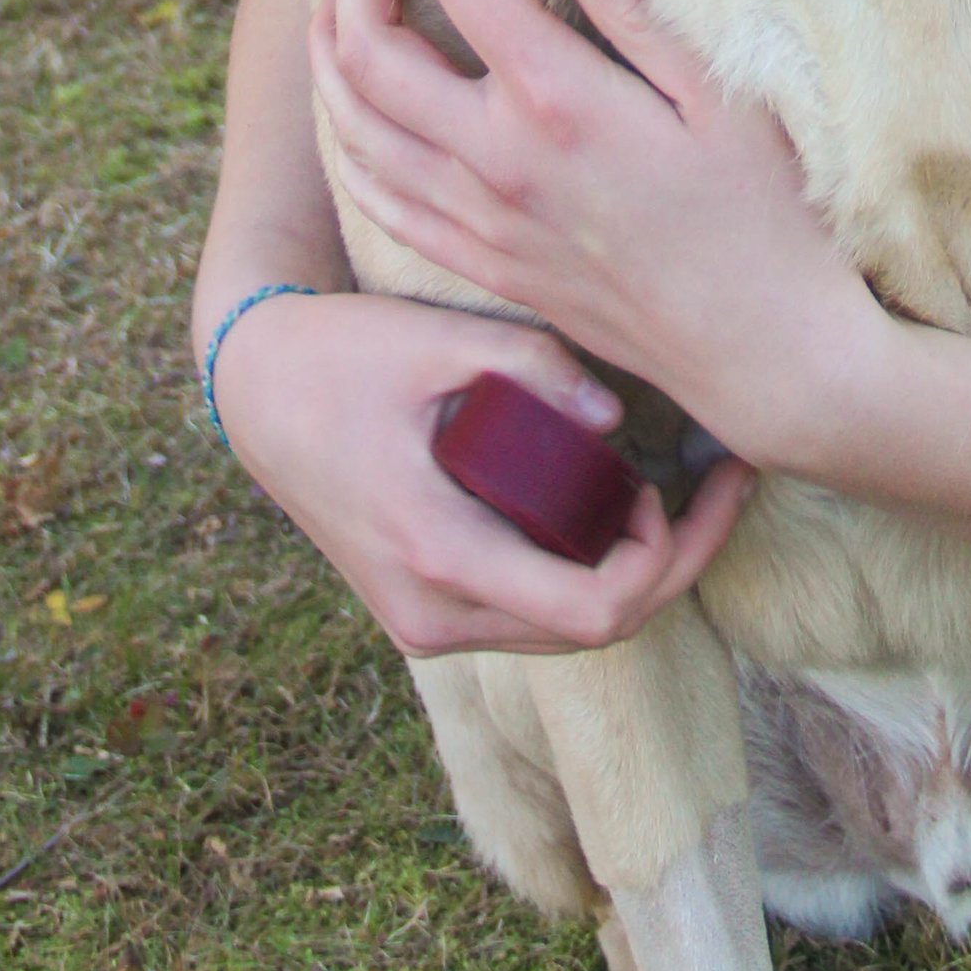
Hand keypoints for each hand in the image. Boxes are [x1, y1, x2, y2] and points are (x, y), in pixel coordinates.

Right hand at [208, 283, 753, 658]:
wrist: (256, 389)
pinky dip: (583, 572)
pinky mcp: (425, 605)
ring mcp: (425, 619)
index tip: (678, 484)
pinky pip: (527, 614)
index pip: (591, 611)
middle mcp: (433, 610)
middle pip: (591, 631)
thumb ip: (532, 365)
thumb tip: (616, 420)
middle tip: (715, 485)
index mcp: (438, 551)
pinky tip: (614, 507)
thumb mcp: (438, 339)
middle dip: (669, 566)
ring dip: (630, 573)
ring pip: (562, 631)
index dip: (665, 560)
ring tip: (674, 487)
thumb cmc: (344, 354)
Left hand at [313, 0, 891, 467]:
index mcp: (560, 99)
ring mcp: (484, 219)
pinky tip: (353, 127)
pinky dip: (352, 155)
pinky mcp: (486, 266)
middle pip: (376, 62)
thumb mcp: (726, 96)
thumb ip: (641, 18)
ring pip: (361, 134)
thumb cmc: (762, 212)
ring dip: (331, 68)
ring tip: (331, 22)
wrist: (754, 345)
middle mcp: (501, 158)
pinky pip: (385, 206)